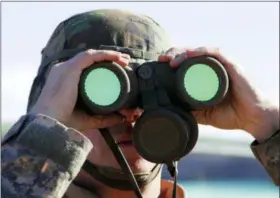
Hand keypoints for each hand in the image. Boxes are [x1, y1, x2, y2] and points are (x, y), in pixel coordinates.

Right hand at [30, 49, 130, 130]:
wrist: (49, 123)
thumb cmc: (65, 122)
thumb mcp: (90, 118)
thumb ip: (106, 118)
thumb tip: (123, 118)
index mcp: (66, 80)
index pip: (87, 68)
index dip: (104, 66)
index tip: (120, 70)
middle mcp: (65, 70)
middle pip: (91, 60)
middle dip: (109, 59)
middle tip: (125, 62)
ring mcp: (66, 67)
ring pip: (92, 56)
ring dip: (110, 55)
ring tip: (125, 59)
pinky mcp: (70, 68)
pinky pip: (90, 56)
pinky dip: (105, 55)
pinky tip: (117, 57)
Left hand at [158, 47, 278, 140]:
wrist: (252, 119)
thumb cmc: (232, 114)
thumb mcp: (205, 114)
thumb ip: (192, 112)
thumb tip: (174, 112)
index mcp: (207, 76)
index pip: (188, 63)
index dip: (174, 60)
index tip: (161, 64)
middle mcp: (214, 68)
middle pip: (191, 54)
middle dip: (175, 54)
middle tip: (162, 59)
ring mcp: (223, 66)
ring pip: (200, 52)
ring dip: (184, 53)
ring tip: (171, 59)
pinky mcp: (231, 66)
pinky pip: (215, 54)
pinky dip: (201, 52)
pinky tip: (189, 54)